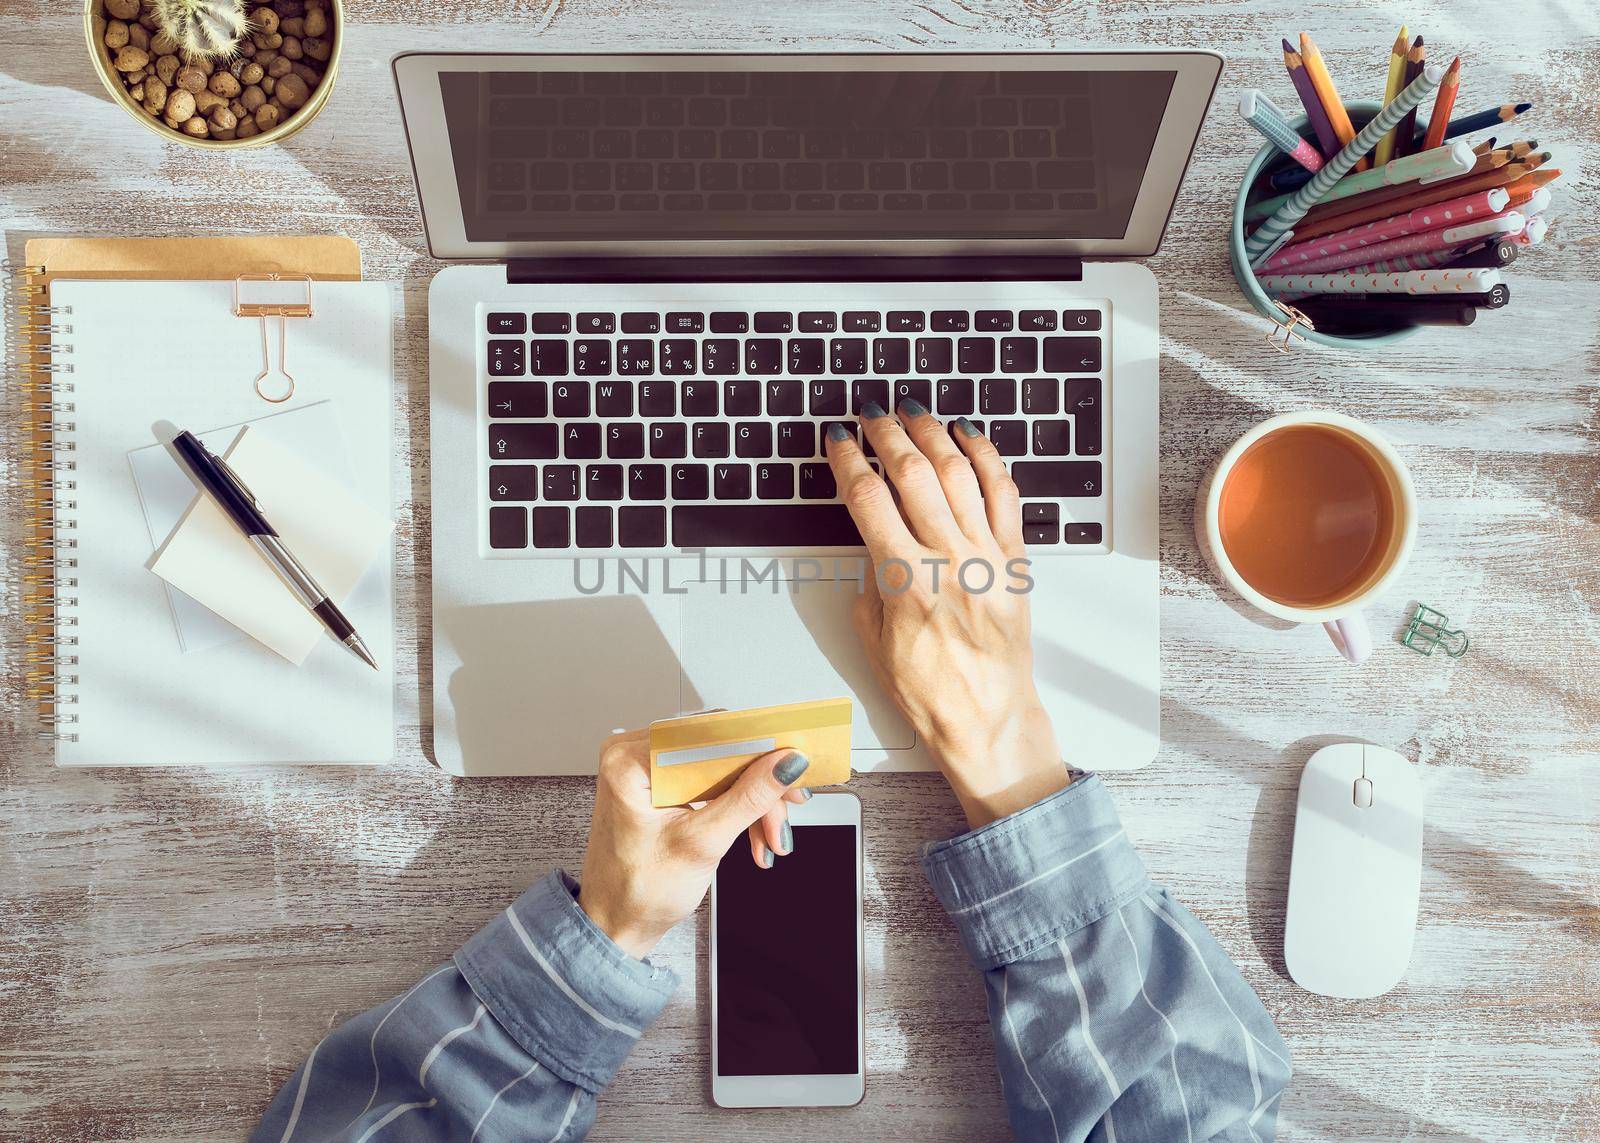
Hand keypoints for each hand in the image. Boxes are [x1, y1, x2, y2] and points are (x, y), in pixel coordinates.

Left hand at [576, 730, 810, 958]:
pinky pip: (711, 781)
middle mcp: (635, 755)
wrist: (617, 922)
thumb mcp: (702, 844)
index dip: (756, 747)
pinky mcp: (662, 784)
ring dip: (752, 802)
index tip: (790, 757)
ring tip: (769, 836)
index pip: (708, 734)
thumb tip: (785, 765)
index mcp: (631, 761)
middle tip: (787, 807)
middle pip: (719, 751)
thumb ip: (748, 799)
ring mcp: (648, 769)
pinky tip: (754, 832)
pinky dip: (736, 806)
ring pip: (722, 768)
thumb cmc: (636, 892)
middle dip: (758, 785)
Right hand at [825, 403, 1070, 828]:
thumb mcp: (874, 639)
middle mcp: (948, 561)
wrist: (987, 718)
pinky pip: (1004, 493)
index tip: (838, 438)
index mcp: (905, 581)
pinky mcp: (1015, 560)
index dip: (848, 460)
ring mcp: (987, 556)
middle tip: (870, 413)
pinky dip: (986, 457)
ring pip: (959, 472)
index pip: (867, 499)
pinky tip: (969, 437)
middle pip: (913, 473)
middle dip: (886, 433)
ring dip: (933, 434)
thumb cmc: (931, 691)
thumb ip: (869, 582)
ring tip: (914, 413)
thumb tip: (872, 543)